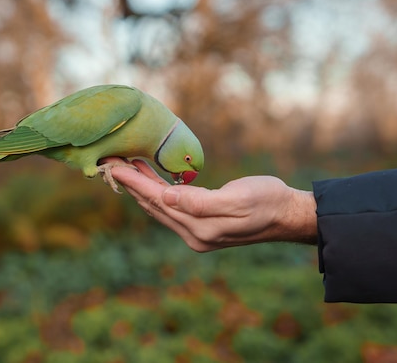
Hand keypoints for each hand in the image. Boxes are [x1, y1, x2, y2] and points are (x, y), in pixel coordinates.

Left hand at [106, 159, 316, 251]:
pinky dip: (157, 193)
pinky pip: (171, 209)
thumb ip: (200, 201)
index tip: (114, 166)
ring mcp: (197, 233)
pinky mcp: (202, 226)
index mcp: (200, 227)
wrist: (287, 214)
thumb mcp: (236, 198)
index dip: (135, 182)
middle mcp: (193, 234)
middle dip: (131, 184)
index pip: (158, 201)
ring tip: (125, 167)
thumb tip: (167, 196)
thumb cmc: (267, 200)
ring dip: (141, 188)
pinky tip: (151, 180)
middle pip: (153, 206)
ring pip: (159, 207)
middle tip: (110, 163)